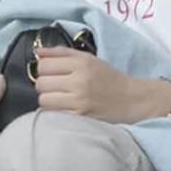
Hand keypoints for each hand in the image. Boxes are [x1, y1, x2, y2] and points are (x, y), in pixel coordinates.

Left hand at [33, 46, 170, 123]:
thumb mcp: (89, 59)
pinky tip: (64, 109)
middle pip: (41, 83)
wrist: (133, 100)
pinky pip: (54, 114)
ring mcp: (80, 101)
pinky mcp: (82, 117)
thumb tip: (37, 52)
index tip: (51, 73)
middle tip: (55, 87)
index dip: (43, 69)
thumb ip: (61, 53)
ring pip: (44, 100)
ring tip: (59, 99)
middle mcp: (80, 80)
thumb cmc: (109, 78)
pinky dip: (55, 112)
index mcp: (81, 63)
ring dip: (48, 100)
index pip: (43, 65)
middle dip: (44, 85)